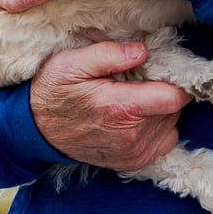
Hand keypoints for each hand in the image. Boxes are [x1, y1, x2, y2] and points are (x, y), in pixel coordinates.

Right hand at [32, 42, 190, 171]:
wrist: (37, 129)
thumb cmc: (54, 91)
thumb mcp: (71, 63)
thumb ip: (109, 54)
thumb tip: (142, 52)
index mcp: (121, 108)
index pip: (175, 97)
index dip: (175, 79)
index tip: (160, 69)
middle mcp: (132, 135)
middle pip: (174, 109)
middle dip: (161, 90)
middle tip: (136, 81)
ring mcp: (135, 152)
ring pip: (171, 123)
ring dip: (159, 109)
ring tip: (131, 99)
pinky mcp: (135, 162)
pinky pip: (165, 140)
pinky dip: (156, 127)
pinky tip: (133, 117)